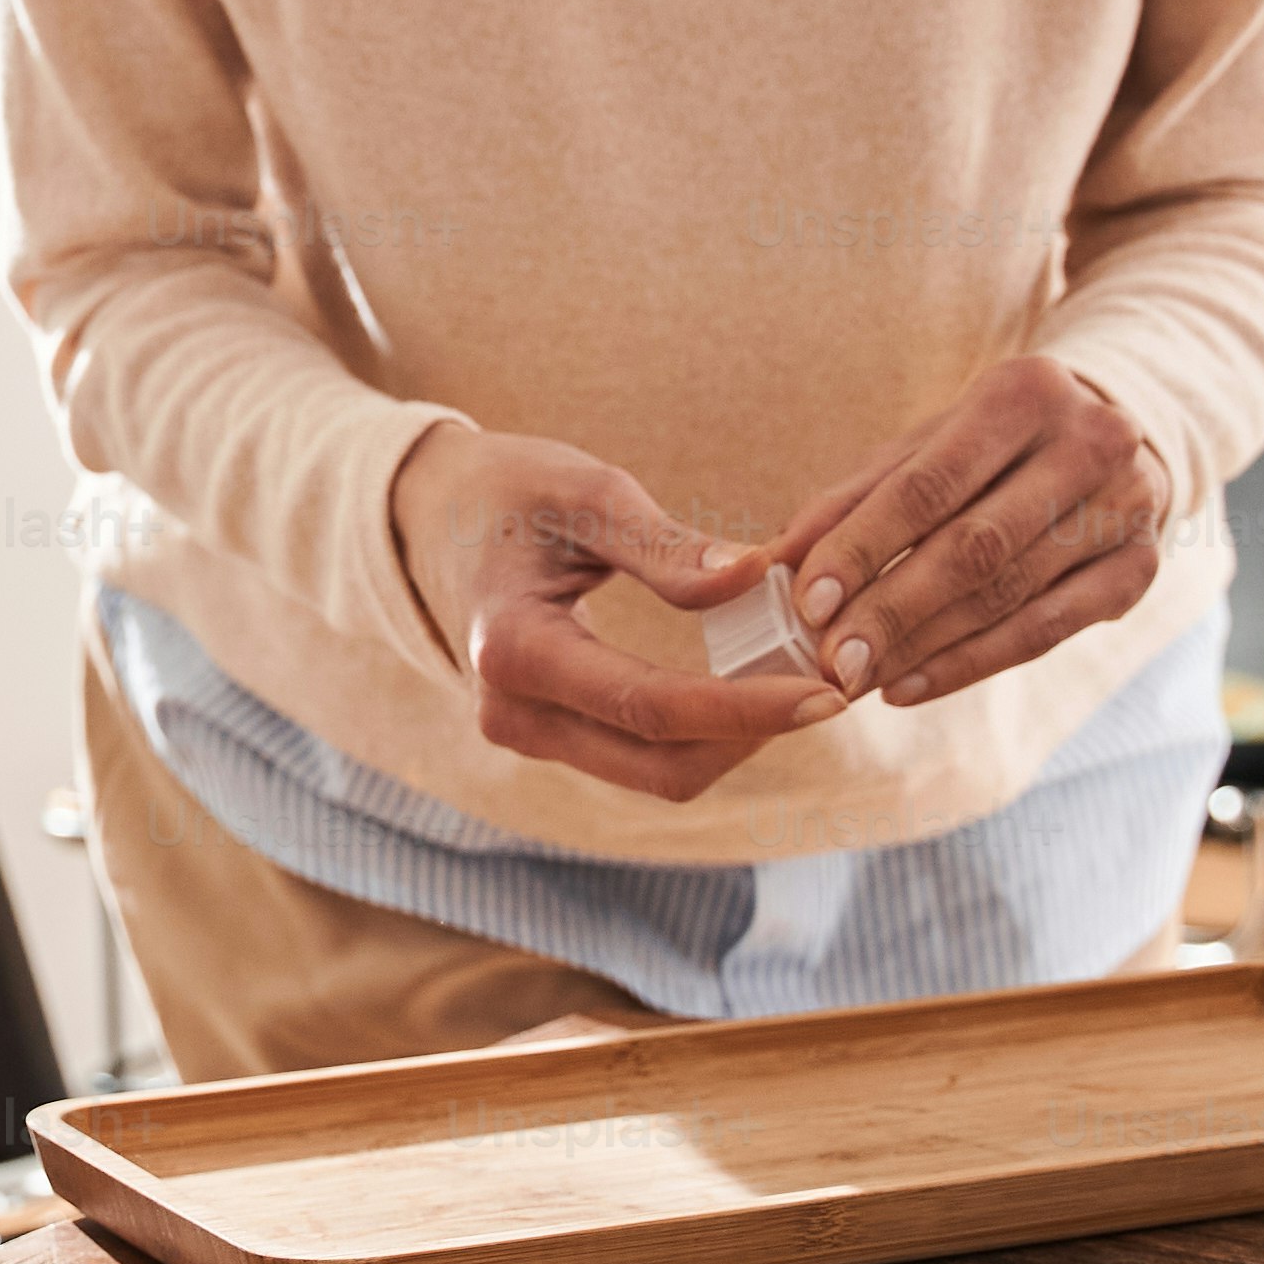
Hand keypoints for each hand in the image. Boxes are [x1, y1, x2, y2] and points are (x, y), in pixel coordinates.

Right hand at [387, 420, 834, 801]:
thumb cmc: (510, 490)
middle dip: (752, 737)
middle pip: (660, 767)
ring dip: (734, 739)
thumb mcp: (586, 493)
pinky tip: (753, 686)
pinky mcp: (548, 734)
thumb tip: (758, 577)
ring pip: (655, 773)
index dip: (746, 709)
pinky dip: (704, 731)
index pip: (649, 707)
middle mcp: (511, 713)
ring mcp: (526, 733)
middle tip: (829, 689)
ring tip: (799, 681)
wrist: (433, 515)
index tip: (826, 692)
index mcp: (512, 648)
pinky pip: (640, 755)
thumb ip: (667, 547)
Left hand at [772, 357, 1172, 708]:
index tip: (808, 601)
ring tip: (858, 679)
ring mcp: (1126, 508)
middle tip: (831, 660)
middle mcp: (1090, 443)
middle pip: (973, 546)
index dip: (864, 546)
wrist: (1119, 436)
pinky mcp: (1139, 569)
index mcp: (1024, 392)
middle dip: (892, 610)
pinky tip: (910, 686)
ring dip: (923, 647)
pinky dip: (970, 663)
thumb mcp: (931, 444)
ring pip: (1007, 595)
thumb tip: (776, 560)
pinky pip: (1047, 631)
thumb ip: (857, 496)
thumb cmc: (997, 443)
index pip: (929, 484)